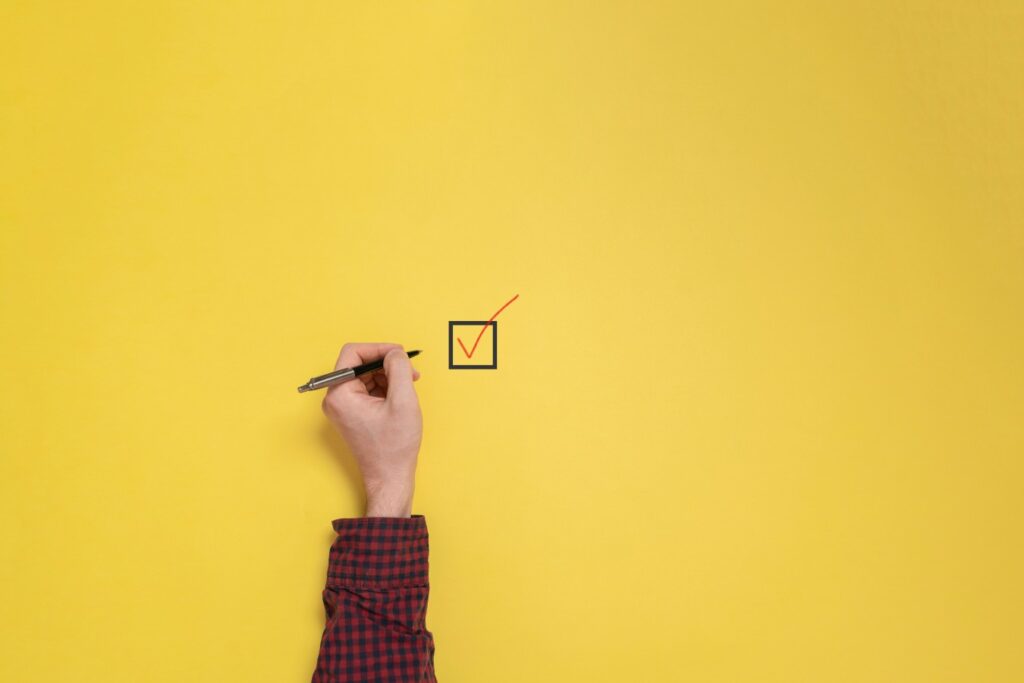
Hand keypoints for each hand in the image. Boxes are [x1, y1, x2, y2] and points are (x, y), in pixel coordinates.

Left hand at [321, 343, 422, 516]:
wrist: (390, 478)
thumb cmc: (394, 447)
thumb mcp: (403, 401)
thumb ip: (399, 368)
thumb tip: (395, 353)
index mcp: (339, 394)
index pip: (353, 353)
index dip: (379, 349)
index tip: (400, 354)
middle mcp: (335, 399)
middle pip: (360, 364)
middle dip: (387, 364)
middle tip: (410, 373)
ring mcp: (343, 407)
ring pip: (366, 376)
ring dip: (388, 376)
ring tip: (408, 386)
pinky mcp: (352, 413)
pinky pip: (368, 389)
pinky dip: (386, 388)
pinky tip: (401, 397)